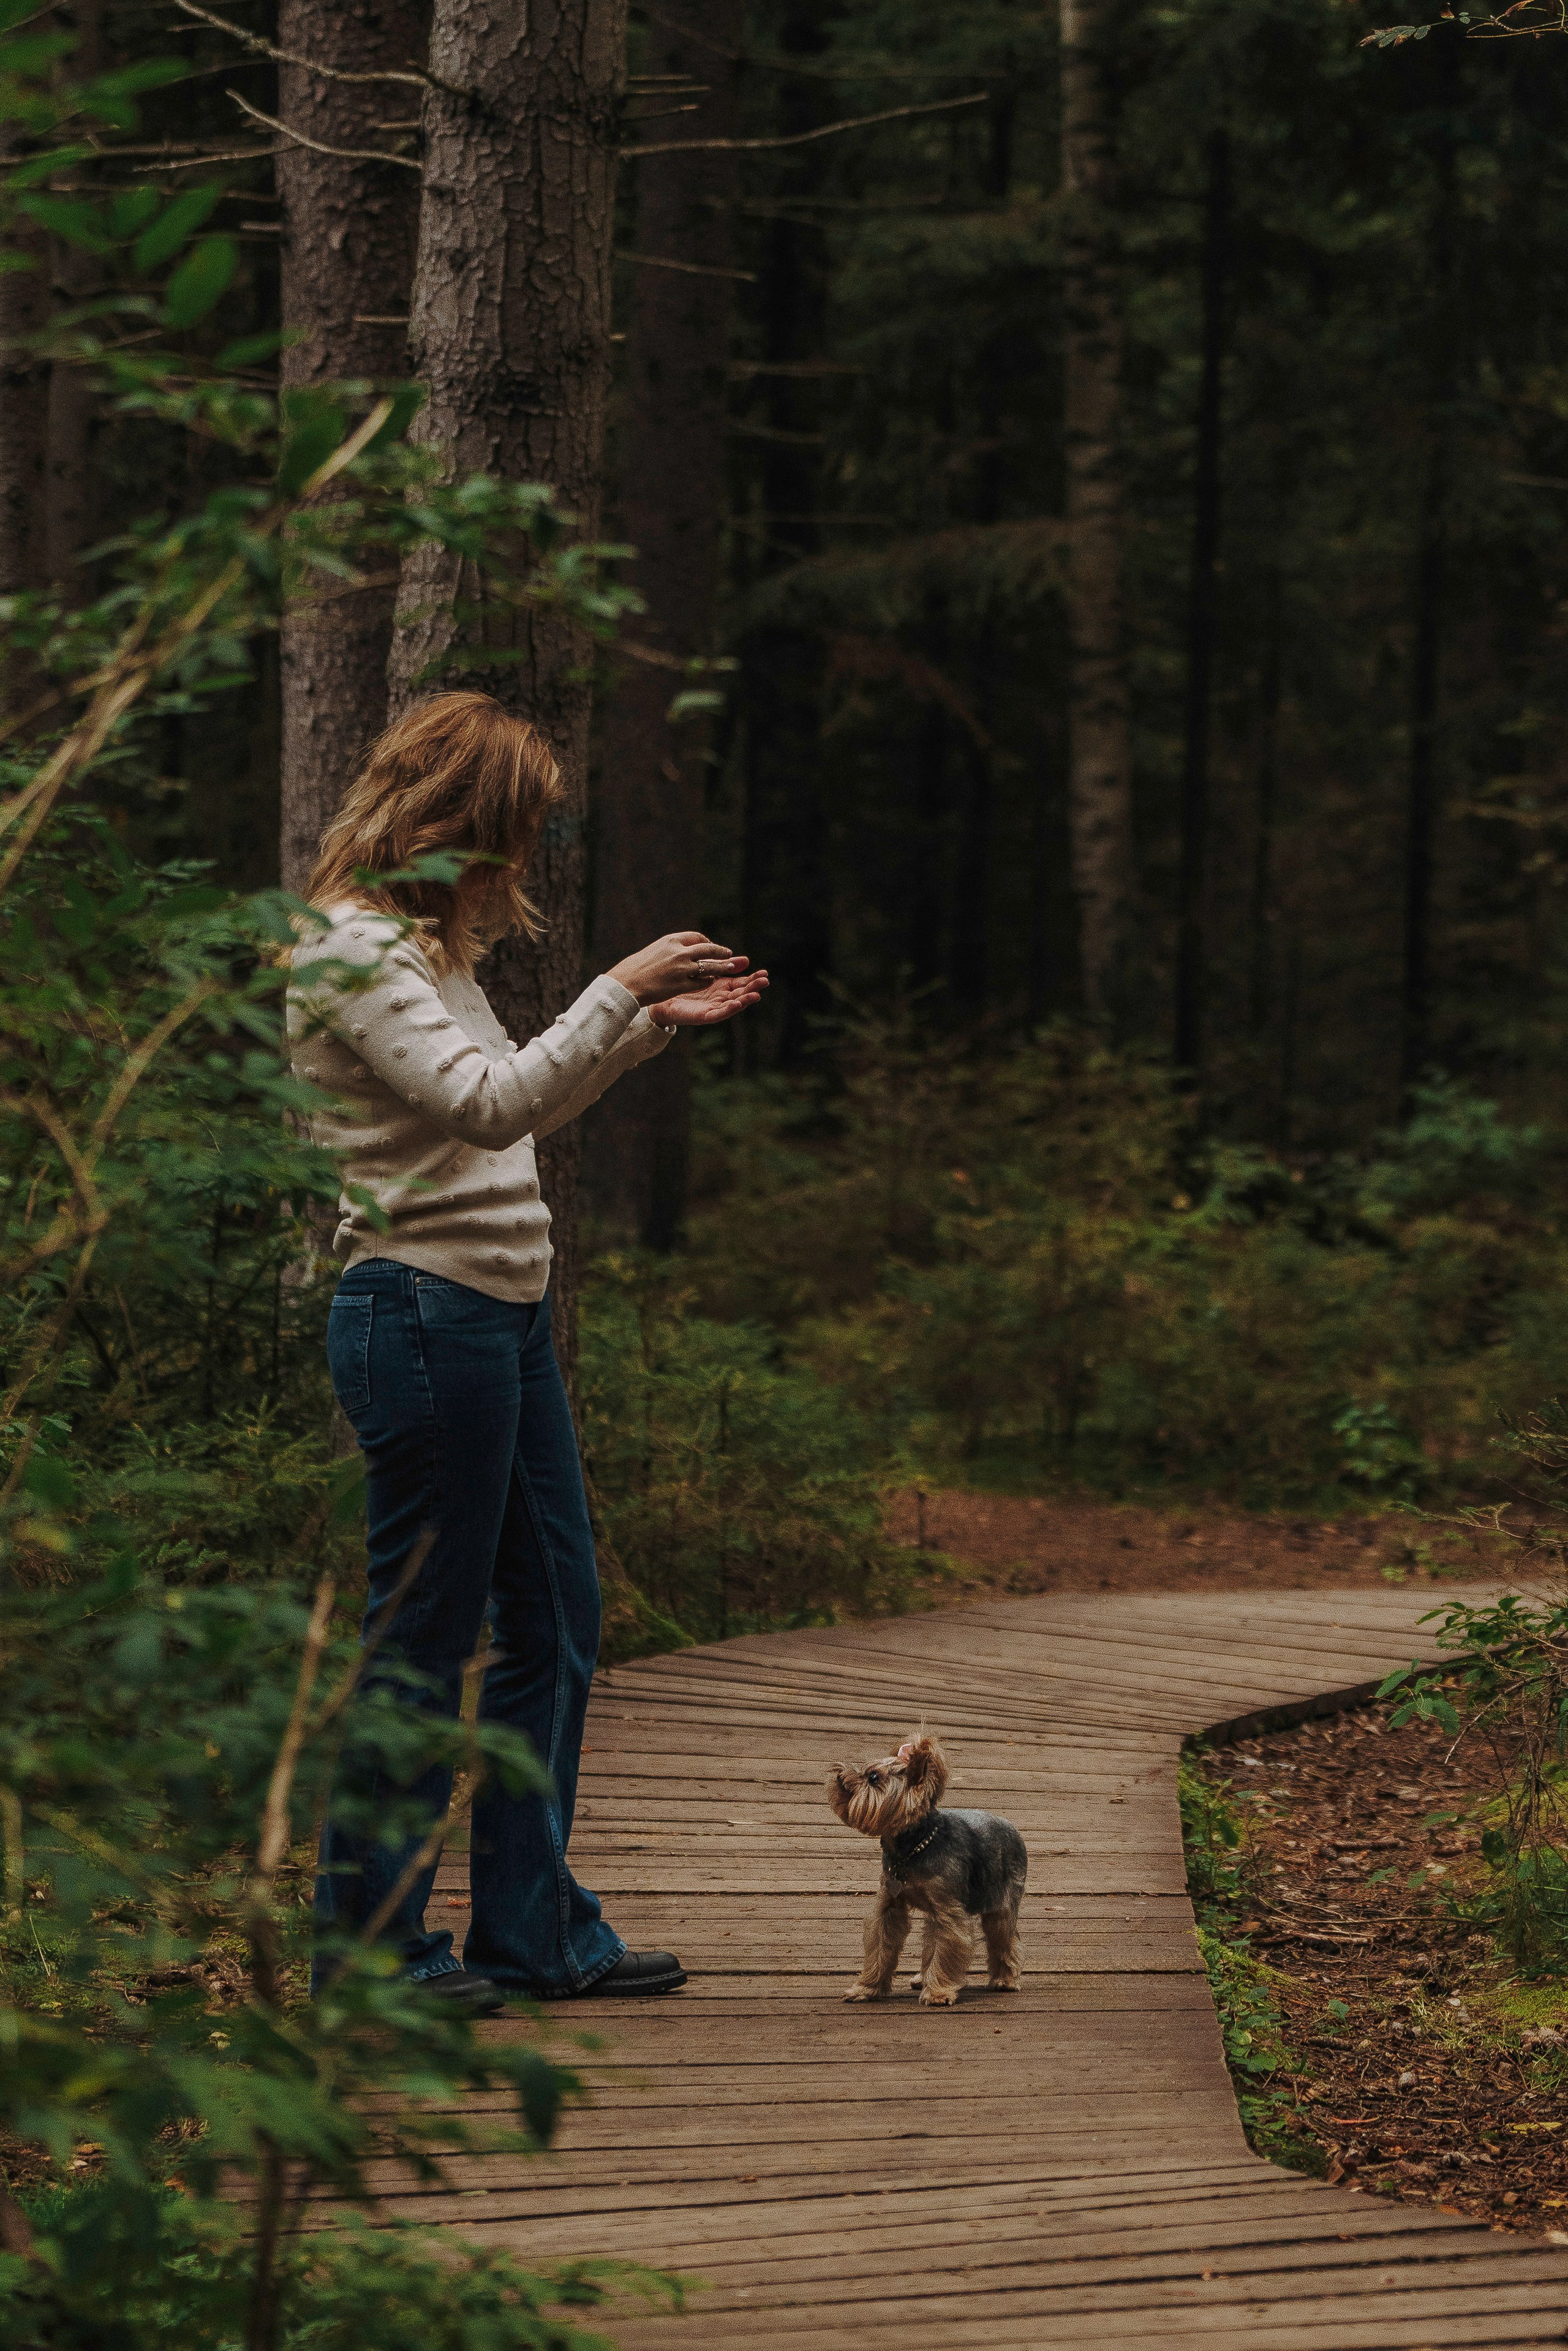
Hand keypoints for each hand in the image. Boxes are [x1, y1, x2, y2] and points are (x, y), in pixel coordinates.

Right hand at [607, 929, 746, 1006]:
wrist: (626, 983)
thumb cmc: (636, 968)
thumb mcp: (654, 950)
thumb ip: (670, 949)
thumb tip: (682, 949)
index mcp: (671, 940)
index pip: (696, 937)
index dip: (707, 941)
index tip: (711, 946)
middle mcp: (679, 952)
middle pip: (707, 949)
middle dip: (720, 951)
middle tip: (729, 954)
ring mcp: (681, 969)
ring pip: (708, 966)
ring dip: (721, 967)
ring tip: (730, 968)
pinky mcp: (681, 985)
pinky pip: (701, 982)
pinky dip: (707, 981)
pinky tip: (710, 981)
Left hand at [649, 970, 768, 1029]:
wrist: (657, 996)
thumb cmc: (678, 983)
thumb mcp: (703, 971)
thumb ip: (720, 964)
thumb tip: (743, 959)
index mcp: (719, 987)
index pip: (739, 982)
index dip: (752, 978)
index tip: (764, 972)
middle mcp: (718, 998)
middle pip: (739, 993)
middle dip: (753, 987)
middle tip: (765, 981)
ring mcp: (710, 1008)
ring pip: (732, 1005)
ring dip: (745, 1000)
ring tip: (756, 995)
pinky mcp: (701, 1016)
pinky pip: (717, 1014)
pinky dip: (728, 1009)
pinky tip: (737, 1004)